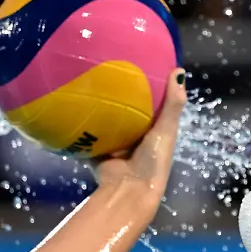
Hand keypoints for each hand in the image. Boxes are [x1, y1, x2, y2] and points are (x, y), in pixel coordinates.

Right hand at [92, 68, 187, 193]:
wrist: (128, 190)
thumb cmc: (153, 160)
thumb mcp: (166, 129)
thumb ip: (172, 104)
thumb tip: (179, 70)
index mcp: (155, 131)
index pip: (152, 103)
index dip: (147, 85)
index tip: (137, 61)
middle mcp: (135, 137)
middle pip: (127, 111)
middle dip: (118, 94)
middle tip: (105, 66)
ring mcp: (116, 145)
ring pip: (105, 122)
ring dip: (98, 108)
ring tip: (87, 80)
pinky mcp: (98, 151)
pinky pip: (87, 135)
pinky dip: (81, 125)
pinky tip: (71, 104)